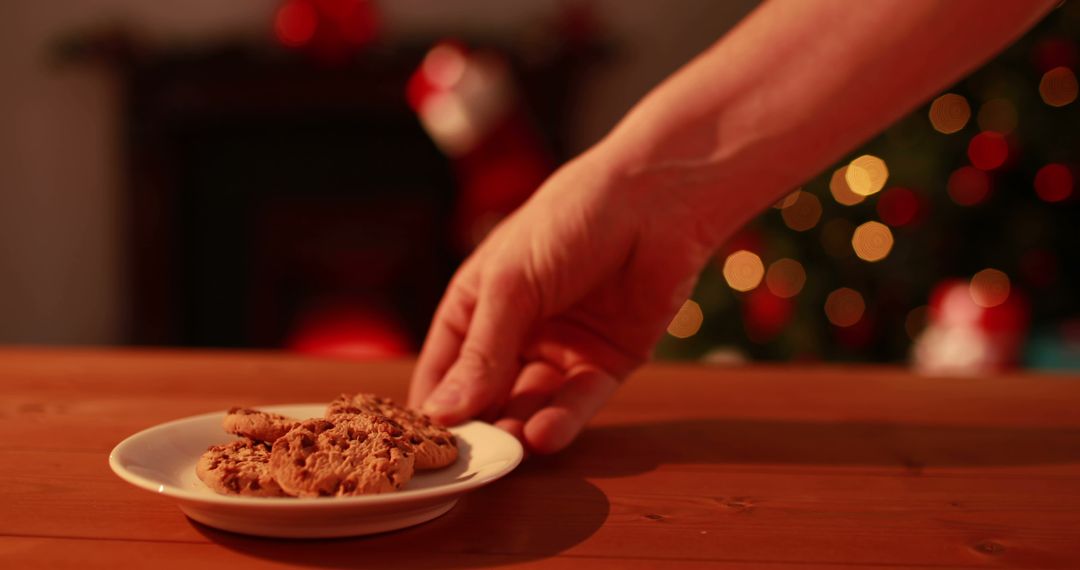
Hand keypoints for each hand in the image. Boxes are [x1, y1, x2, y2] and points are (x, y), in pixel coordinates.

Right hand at [407, 147, 715, 452]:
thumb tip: (442, 412)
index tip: (422, 445)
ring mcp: (562, 347)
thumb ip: (482, 352)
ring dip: (519, 428)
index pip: (445, 365)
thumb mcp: (511, 283)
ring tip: (508, 451)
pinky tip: (543, 437)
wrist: (657, 199)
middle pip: (488, 392)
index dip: (434, 403)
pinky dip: (562, 419)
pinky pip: (579, 399)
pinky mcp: (608, 360)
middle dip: (479, 424)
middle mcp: (518, 329)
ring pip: (532, 402)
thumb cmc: (571, 218)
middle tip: (470, 459)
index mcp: (480, 301)